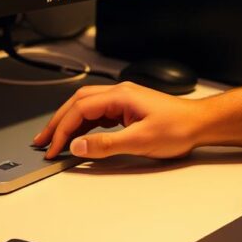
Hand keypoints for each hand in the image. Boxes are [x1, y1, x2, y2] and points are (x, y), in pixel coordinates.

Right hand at [33, 81, 199, 160]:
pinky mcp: (128, 110)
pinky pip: (99, 115)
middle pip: (79, 103)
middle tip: (42, 140)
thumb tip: (78, 146)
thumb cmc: (178, 127)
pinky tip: (79, 138)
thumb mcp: (140, 141)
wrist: (199, 124)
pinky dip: (84, 125)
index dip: (62, 129)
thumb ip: (106, 144)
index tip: (52, 147)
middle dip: (58, 121)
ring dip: (70, 123)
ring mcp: (124, 101)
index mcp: (120, 96)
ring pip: (87, 107)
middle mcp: (120, 94)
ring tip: (54, 140)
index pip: (80, 109)